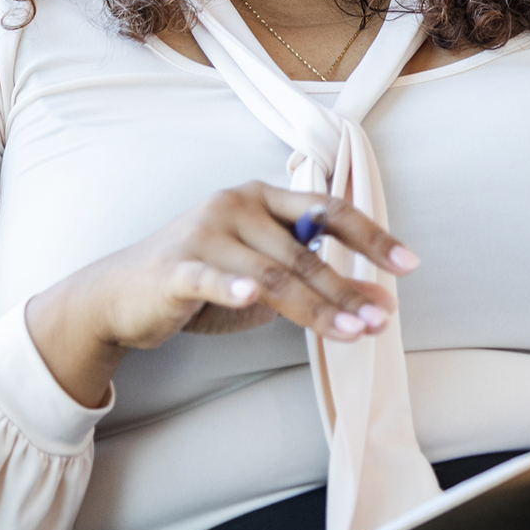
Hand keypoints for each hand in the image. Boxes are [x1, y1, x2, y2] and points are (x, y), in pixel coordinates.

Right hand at [25, 182, 419, 406]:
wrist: (121, 293)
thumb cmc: (199, 280)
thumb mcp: (258, 271)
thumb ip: (304, 274)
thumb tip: (371, 300)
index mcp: (259, 196)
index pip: (325, 209)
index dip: (370, 235)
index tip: (408, 265)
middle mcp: (234, 204)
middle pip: (303, 251)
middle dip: (348, 288)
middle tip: (382, 318)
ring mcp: (203, 232)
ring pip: (272, 273)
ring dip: (318, 306)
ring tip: (354, 332)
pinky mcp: (175, 265)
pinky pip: (211, 277)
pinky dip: (234, 287)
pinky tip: (254, 298)